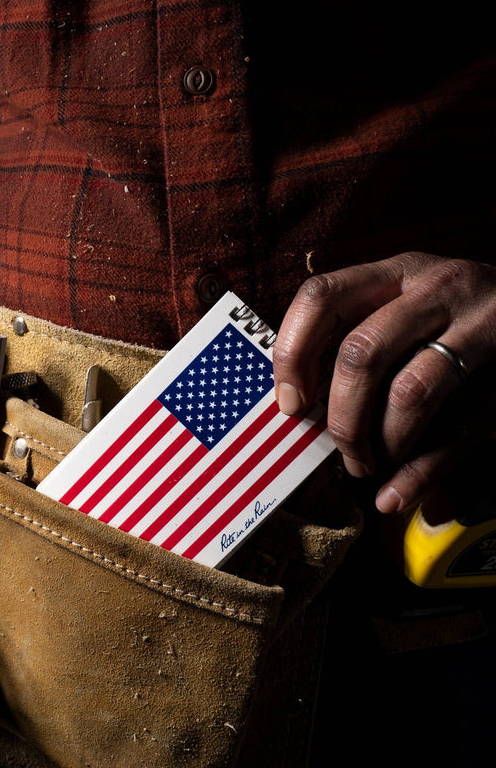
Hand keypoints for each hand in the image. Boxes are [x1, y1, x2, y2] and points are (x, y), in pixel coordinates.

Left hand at [273, 252, 495, 512]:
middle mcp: (433, 285)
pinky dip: (419, 471)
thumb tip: (294, 408)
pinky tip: (395, 494)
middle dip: (341, 415)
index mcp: (392, 273)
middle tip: (339, 449)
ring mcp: (480, 318)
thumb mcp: (406, 315)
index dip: (292, 354)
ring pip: (408, 390)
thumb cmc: (458, 322)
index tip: (290, 404)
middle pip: (360, 351)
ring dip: (380, 442)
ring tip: (370, 466)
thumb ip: (357, 348)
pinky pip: (459, 426)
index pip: (320, 297)